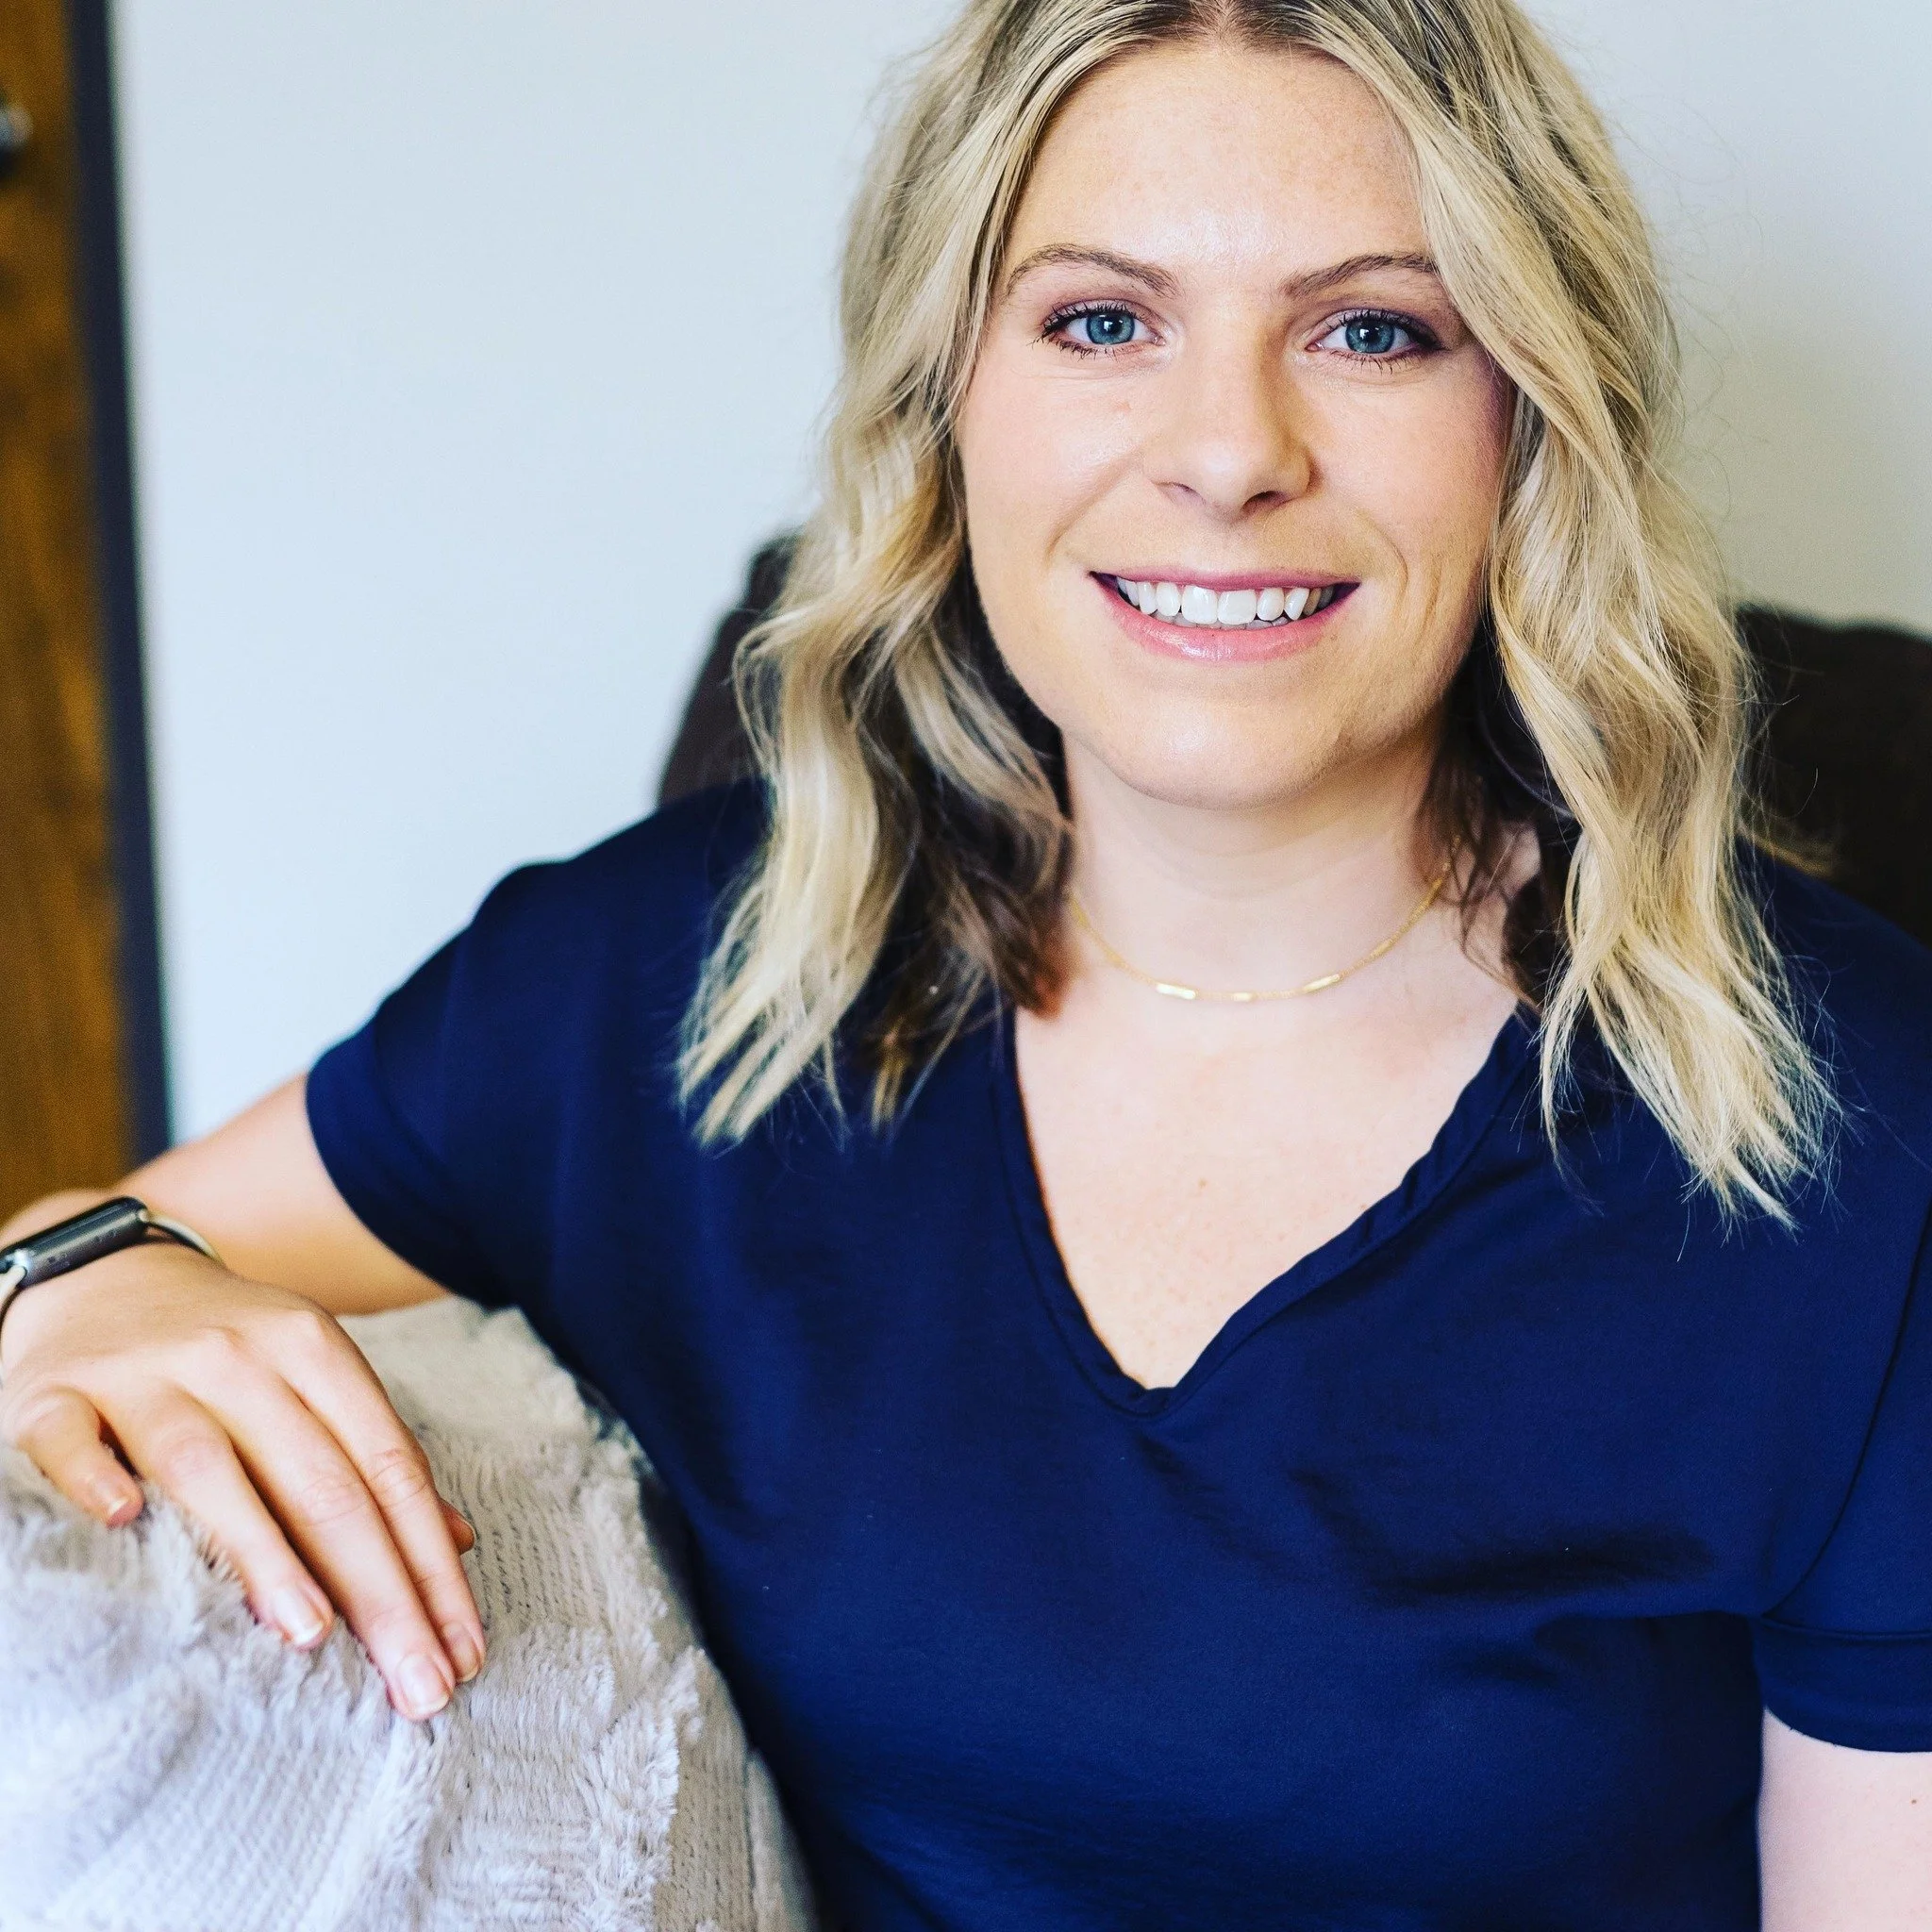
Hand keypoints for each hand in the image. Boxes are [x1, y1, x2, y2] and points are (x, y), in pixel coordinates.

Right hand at [0, 1238, 485, 1720]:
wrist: (102, 1274)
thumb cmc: (226, 1354)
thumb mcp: (313, 1380)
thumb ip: (375, 1458)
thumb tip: (460, 1542)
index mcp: (315, 1351)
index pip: (390, 1468)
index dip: (430, 1565)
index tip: (462, 1654)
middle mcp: (240, 1356)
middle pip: (323, 1482)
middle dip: (380, 1592)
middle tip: (418, 1687)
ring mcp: (145, 1373)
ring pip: (209, 1465)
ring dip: (262, 1551)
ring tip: (310, 1633)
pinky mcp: (54, 1394)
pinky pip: (72, 1440)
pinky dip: (94, 1477)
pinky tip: (123, 1522)